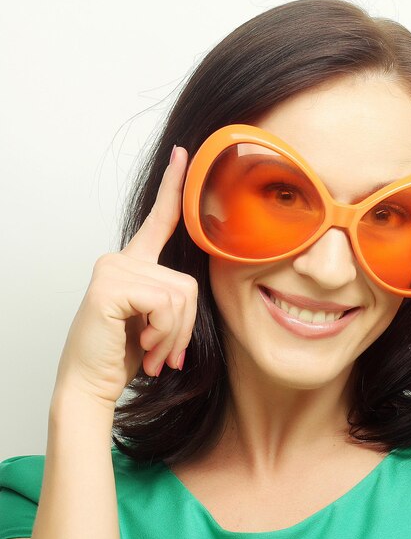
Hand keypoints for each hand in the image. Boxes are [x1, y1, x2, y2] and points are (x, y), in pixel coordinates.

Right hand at [53, 146, 197, 411]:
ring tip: (152, 352)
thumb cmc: (122, 354)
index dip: (172, 187)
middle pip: (188, 284)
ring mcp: (113, 268)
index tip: (183, 155)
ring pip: (180, 296)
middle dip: (184, 327)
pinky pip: (165, 304)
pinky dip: (163, 332)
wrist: (91, 384)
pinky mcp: (110, 284)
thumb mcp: (156, 321)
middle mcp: (122, 259)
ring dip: (174, 335)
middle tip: (164, 353)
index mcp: (135, 264)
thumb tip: (191, 293)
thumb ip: (172, 300)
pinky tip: (141, 345)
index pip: (159, 220)